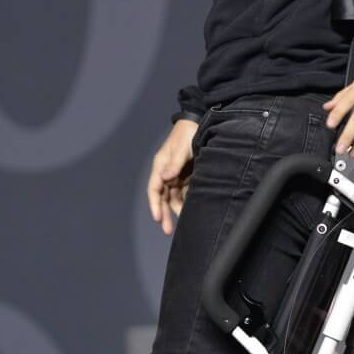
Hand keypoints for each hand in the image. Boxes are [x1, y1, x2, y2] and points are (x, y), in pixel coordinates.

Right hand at [147, 120, 198, 235]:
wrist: (199, 122)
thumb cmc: (188, 133)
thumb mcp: (182, 148)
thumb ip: (175, 163)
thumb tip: (165, 177)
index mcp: (161, 165)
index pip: (154, 189)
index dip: (155, 204)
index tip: (158, 218)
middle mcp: (166, 172)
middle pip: (162, 197)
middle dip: (163, 214)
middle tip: (167, 231)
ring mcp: (176, 175)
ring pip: (173, 198)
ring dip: (175, 211)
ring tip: (180, 227)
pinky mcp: (186, 176)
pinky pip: (184, 193)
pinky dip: (185, 203)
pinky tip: (190, 213)